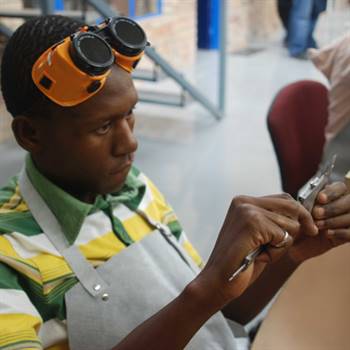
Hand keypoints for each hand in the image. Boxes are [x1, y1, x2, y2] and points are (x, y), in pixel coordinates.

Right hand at [191, 194, 316, 310]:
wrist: (218, 280)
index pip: (284, 199)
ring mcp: (247, 211)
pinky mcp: (253, 224)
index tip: (310, 230)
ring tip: (259, 253)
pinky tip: (258, 257)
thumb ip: (273, 220)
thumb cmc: (240, 261)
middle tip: (276, 247)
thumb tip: (306, 217)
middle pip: (291, 207)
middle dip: (296, 229)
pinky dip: (276, 253)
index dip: (300, 215)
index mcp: (243, 201)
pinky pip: (284, 237)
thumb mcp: (259, 235)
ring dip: (281, 245)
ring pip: (290, 224)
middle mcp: (244, 202)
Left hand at [288, 182, 349, 262]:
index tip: (320, 198)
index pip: (340, 187)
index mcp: (332, 196)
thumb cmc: (297, 222)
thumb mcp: (298, 210)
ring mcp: (347, 221)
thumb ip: (307, 202)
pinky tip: (328, 234)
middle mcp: (343, 206)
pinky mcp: (348, 235)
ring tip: (318, 225)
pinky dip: (340, 232)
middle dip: (332, 208)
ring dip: (334, 220)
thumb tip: (316, 202)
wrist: (294, 243)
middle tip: (316, 213)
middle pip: (349, 201)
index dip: (332, 192)